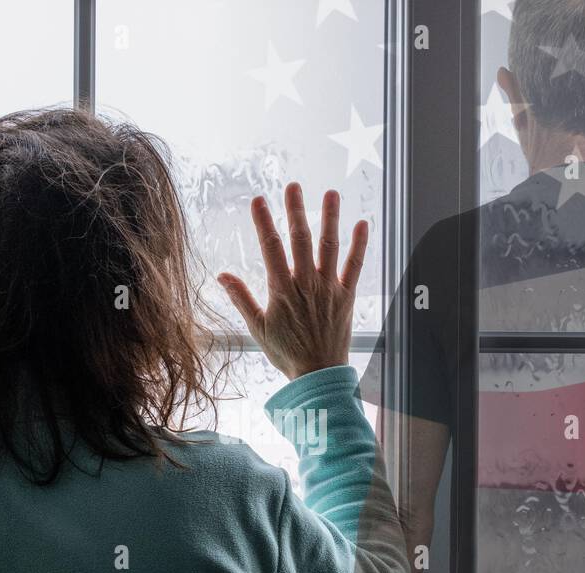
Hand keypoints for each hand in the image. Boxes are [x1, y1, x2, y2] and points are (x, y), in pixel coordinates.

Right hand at [218, 183, 367, 380]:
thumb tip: (222, 275)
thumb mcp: (257, 328)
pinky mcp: (346, 296)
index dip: (264, 222)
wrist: (318, 375)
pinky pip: (355, 266)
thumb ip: (241, 298)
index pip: (271, 248)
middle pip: (301, 239)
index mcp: (281, 290)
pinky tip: (362, 223)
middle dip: (296, 210)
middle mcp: (306, 284)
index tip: (258, 200)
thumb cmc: (286, 353)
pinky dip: (359, 245)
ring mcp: (328, 288)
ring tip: (331, 193)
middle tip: (293, 186)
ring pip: (329, 246)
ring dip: (330, 218)